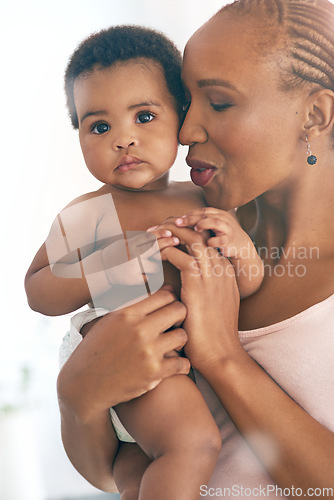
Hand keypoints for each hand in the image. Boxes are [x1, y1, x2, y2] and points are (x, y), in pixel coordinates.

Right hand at [57, 287, 188, 422]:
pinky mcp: (154, 373)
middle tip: (174, 324)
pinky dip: (182, 365)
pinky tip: (176, 364)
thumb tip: (146, 286)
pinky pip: (182, 363)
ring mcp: (148, 351)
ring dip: (180, 340)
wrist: (85, 384)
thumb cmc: (95, 349)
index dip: (171, 299)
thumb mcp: (107, 320)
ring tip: (173, 344)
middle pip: (179, 310)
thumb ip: (128, 305)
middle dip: (179, 316)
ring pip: (183, 336)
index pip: (164, 295)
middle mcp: (139, 330)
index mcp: (127, 313)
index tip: (169, 307)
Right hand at [102, 230, 178, 285]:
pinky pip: (150, 277)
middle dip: (167, 243)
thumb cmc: (117, 254)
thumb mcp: (126, 243)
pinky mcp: (135, 280)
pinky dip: (148, 275)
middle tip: (176, 240)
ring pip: (156, 266)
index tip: (170, 232)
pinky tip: (141, 274)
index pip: (148, 237)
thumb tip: (158, 231)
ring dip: (156, 265)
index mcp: (130, 245)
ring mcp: (135, 269)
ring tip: (148, 264)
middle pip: (155, 248)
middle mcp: (133, 256)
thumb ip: (140, 240)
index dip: (161, 234)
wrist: (102, 270)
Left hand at [156, 222, 241, 373]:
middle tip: (160, 226)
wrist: (221, 354)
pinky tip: (154, 254)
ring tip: (154, 233)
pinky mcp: (199, 283)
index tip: (171, 233)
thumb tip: (187, 288)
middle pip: (201, 234)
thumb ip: (204, 292)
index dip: (189, 234)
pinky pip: (179, 256)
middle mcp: (222, 269)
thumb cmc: (213, 335)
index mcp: (226, 273)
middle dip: (180, 227)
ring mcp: (212, 274)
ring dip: (171, 233)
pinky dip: (165, 251)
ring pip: (192, 239)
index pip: (208, 241)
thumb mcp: (213, 307)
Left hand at [175, 208, 254, 259]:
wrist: (241, 246)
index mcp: (217, 214)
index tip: (177, 220)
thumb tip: (177, 223)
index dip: (189, 214)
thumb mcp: (210, 227)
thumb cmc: (221, 236)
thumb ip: (198, 223)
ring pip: (215, 222)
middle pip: (205, 214)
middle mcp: (222, 219)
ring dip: (204, 224)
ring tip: (195, 229)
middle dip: (191, 218)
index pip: (201, 211)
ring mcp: (228, 229)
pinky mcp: (231, 241)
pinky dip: (215, 241)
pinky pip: (223, 239)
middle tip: (179, 223)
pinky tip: (207, 244)